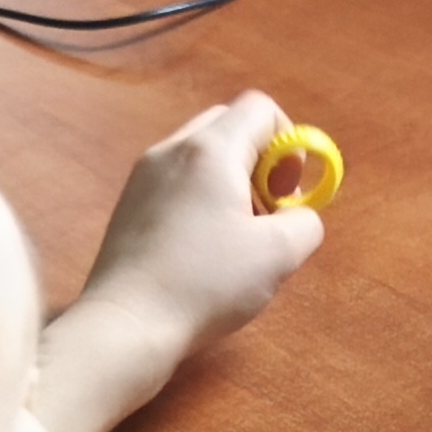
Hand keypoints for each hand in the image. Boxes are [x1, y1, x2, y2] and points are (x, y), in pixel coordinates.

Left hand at [31, 92, 324, 431]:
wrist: (127, 323)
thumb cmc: (205, 285)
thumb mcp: (278, 256)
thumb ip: (305, 222)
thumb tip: (297, 215)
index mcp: (211, 150)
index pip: (261, 109)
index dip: (290, 144)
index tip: (288, 193)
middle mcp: (172, 149)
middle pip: (230, 125)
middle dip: (261, 160)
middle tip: (267, 212)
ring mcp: (143, 175)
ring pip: (202, 154)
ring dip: (231, 181)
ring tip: (234, 235)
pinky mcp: (128, 204)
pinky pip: (178, 180)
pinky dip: (201, 198)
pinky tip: (201, 248)